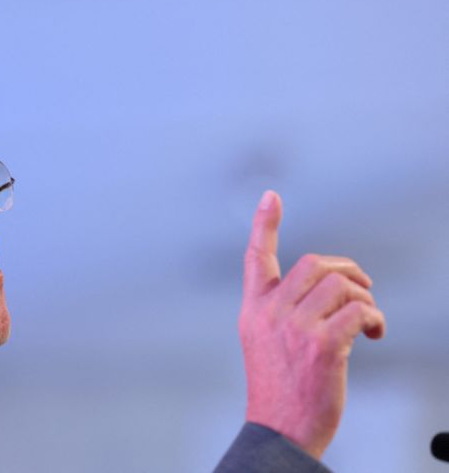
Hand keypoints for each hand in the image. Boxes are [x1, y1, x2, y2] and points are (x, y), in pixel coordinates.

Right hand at [239, 191, 385, 458]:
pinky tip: (373, 333)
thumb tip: (326, 288)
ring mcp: (294, 328)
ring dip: (364, 300)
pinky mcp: (322, 345)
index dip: (265, 225)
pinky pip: (358, 312)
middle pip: (314, 265)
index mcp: (254, 310)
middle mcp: (270, 313)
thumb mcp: (263, 342)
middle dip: (346, 271)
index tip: (271, 198)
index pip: (256, 258)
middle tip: (362, 287)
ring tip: (368, 322)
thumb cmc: (278, 389)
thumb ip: (281, 311)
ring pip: (340, 286)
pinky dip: (374, 319)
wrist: (279, 430)